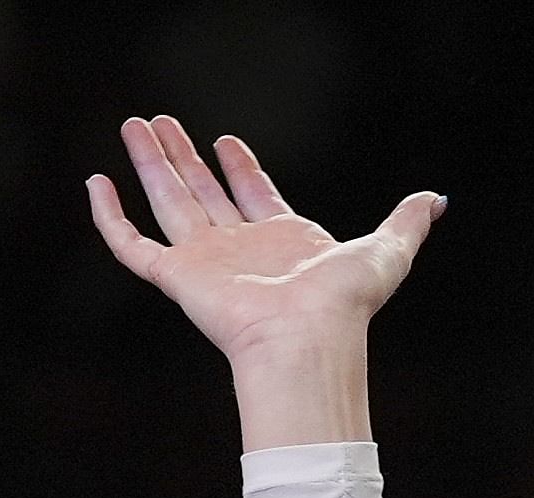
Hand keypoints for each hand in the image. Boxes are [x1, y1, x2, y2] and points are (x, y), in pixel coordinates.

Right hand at [86, 118, 441, 442]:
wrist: (306, 341)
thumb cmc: (344, 305)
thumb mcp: (385, 252)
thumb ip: (406, 223)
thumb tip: (436, 199)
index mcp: (281, 241)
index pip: (253, 194)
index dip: (240, 167)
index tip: (224, 140)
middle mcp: (239, 250)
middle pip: (202, 191)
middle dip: (182, 156)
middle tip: (160, 121)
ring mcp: (204, 263)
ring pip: (167, 202)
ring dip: (150, 164)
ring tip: (134, 125)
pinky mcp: (176, 278)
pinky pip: (131, 245)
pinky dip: (109, 217)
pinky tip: (97, 183)